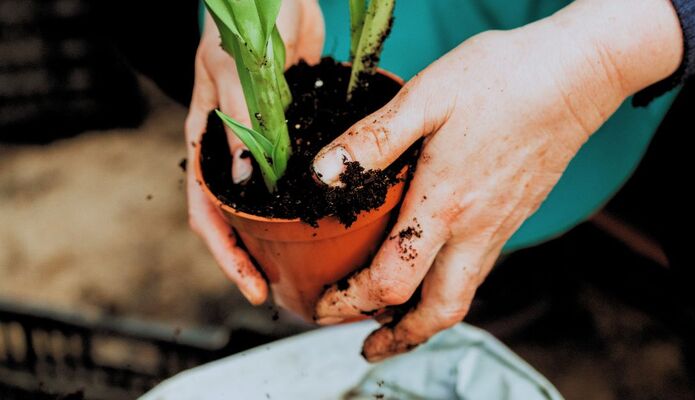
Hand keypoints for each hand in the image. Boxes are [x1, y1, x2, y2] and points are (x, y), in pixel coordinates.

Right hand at [185, 0, 323, 304]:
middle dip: (258, 256)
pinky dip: (314, 194)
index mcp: (207, 142)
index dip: (227, 256)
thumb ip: (242, 125)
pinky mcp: (295, 128)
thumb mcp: (235, 73)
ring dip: (288, 233)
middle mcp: (235, 150)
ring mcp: (267, 142)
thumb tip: (246, 183)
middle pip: (240, 218)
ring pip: (273, 200)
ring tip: (317, 263)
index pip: (207, 213)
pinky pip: (302, 171)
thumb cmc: (241, 23)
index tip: (253, 287)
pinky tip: (339, 213)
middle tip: (290, 288)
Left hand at [312, 0, 681, 360]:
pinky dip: (447, 287)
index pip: (391, 282)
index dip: (350, 303)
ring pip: (461, 296)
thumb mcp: (427, 97)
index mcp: (444, 205)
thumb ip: (373, 140)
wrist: (574, 76)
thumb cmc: (500, 79)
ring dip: (423, 319)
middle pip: (438, 312)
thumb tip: (322, 174)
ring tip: (393, 322)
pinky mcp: (513, 217)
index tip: (323, 307)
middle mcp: (475, 230)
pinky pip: (478, 270)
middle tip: (367, 348)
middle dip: (398, 339)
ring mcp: (499, 227)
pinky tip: (431, 268)